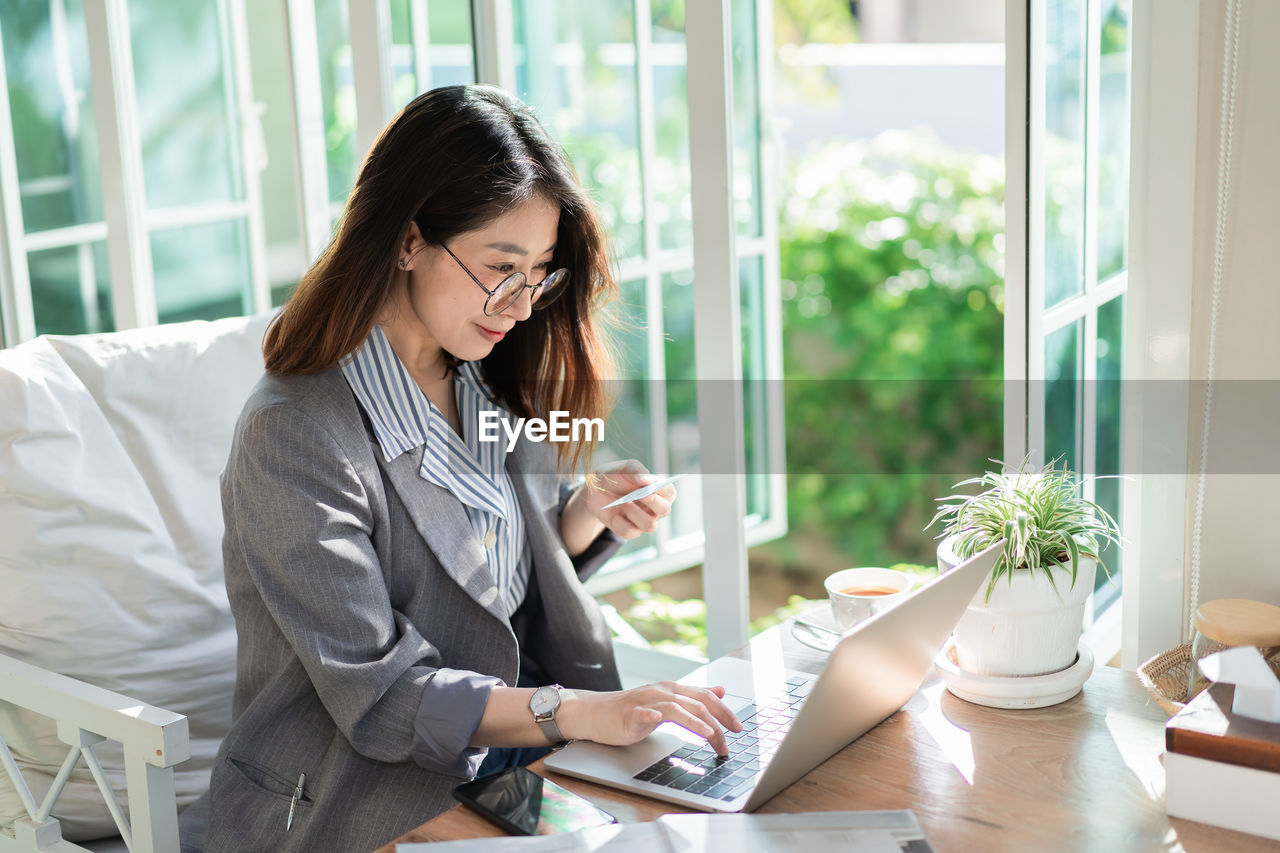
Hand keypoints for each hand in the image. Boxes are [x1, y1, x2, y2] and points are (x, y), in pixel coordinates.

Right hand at [560, 682, 741, 755]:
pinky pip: (642, 713)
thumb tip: (720, 691)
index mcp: (672, 690)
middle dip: (716, 723)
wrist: (594, 712)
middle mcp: (661, 692)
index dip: (724, 711)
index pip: (705, 696)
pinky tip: (658, 719)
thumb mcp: (666, 702)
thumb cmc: (630, 710)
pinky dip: (651, 715)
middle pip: (695, 703)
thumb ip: (692, 698)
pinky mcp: (629, 714)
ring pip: (675, 708)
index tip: (739, 729)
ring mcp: (645, 702)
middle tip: (728, 743)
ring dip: (694, 722)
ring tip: (708, 735)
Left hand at [580, 460, 676, 540]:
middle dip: (652, 502)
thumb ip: (637, 471)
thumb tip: (646, 480)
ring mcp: (643, 521)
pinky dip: (620, 523)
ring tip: (625, 502)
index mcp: (659, 491)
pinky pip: (630, 532)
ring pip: (650, 526)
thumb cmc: (616, 476)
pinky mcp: (629, 531)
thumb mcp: (625, 468)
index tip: (651, 485)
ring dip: (636, 514)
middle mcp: (655, 508)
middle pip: (664, 510)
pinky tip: (615, 515)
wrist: (596, 489)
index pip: (669, 492)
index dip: (662, 490)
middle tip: (641, 494)